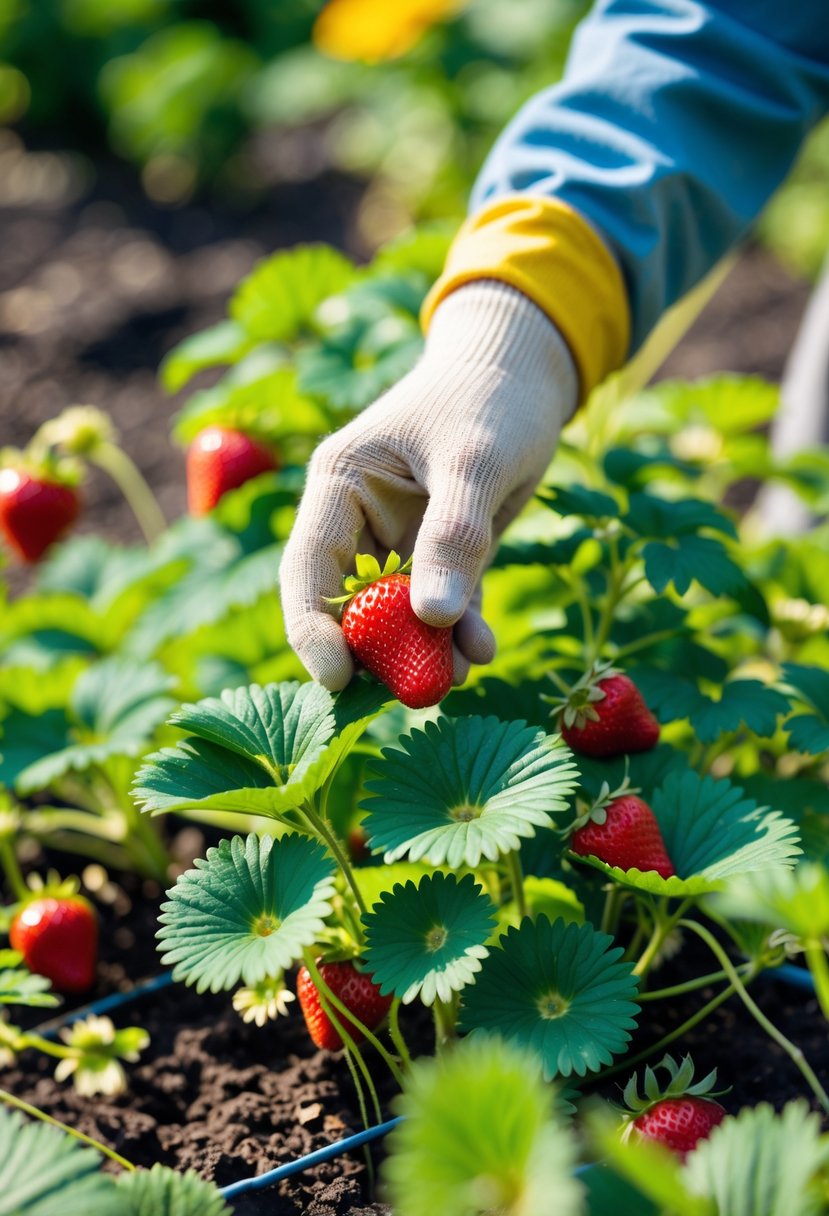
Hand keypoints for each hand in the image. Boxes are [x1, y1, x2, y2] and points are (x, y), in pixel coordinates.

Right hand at [280, 280, 577, 689]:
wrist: (528, 374)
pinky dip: (458, 634)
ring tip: (461, 672)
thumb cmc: (491, 399)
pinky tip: (482, 650)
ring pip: (398, 616)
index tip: (336, 680)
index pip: (308, 567)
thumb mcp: (474, 460)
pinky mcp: (443, 558)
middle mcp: (360, 520)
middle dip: (377, 652)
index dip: (312, 628)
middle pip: (349, 604)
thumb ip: (454, 535)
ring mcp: (401, 542)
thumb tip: (434, 618)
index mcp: (341, 484)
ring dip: (424, 651)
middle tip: (414, 690)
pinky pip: (442, 609)